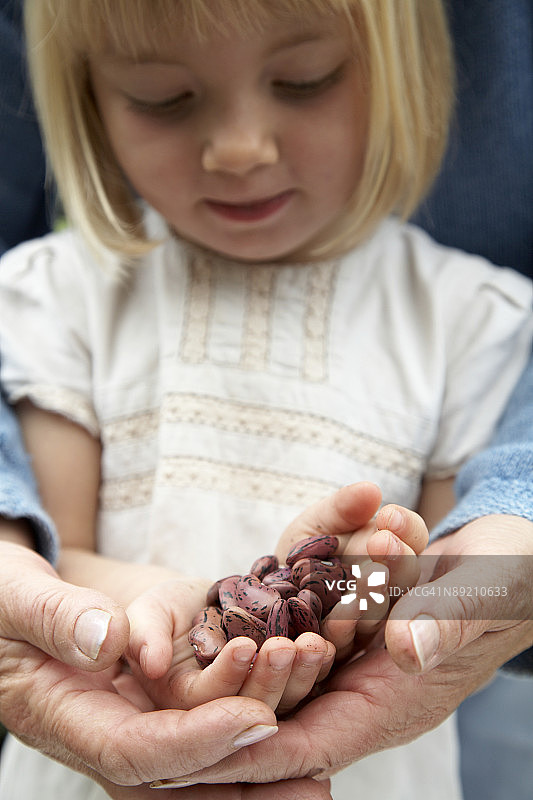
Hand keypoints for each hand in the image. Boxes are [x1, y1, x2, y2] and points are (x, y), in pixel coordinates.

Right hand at [0, 539, 286, 790]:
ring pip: (193, 772)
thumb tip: (109, 642)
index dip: (197, 740)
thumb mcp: (17, 594)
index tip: (255, 718)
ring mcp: (128, 726)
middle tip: (314, 783)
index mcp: (66, 716)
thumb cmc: (5, 597)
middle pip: (177, 777)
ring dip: (253, 773)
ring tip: (320, 776)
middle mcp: (104, 734)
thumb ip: (55, 615)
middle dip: (243, 779)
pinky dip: (242, 746)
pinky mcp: (147, 711)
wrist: (5, 607)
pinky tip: (292, 740)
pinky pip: (196, 739)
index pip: (136, 748)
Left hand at [157, 514, 532, 787]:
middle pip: (282, 712)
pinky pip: (296, 627)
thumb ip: (443, 625)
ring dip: (236, 664)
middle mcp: (365, 685)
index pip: (311, 745)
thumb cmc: (507, 584)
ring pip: (282, 668)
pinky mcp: (347, 618)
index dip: (253, 753)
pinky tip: (215, 615)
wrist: (511, 557)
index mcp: (394, 701)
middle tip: (157, 722)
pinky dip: (262, 622)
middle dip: (224, 714)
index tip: (193, 758)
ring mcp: (354, 652)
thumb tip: (406, 651)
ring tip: (171, 668)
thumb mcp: (479, 599)